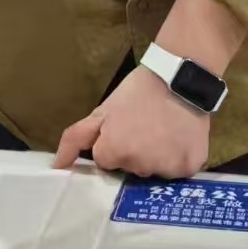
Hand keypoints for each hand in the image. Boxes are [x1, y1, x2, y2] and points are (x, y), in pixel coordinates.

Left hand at [53, 65, 209, 178]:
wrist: (178, 76)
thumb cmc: (137, 92)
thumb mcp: (102, 111)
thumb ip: (75, 139)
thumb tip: (57, 166)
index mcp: (112, 153)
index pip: (108, 162)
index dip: (115, 145)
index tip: (127, 128)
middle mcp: (138, 167)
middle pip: (132, 169)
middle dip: (136, 153)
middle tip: (147, 127)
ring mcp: (166, 169)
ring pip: (156, 172)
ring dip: (159, 158)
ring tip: (166, 131)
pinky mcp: (190, 168)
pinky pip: (181, 172)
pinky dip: (181, 159)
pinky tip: (181, 139)